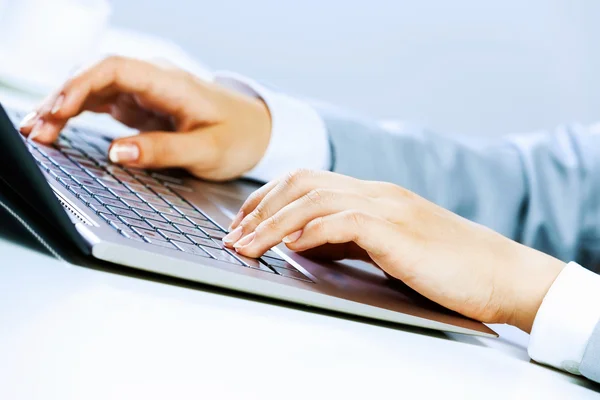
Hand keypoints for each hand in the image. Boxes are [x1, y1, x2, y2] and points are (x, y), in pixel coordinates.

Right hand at [18, 56, 271, 180]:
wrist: (257, 131)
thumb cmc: (238, 137)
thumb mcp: (208, 150)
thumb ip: (165, 150)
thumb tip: (118, 153)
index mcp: (170, 83)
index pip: (115, 70)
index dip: (80, 86)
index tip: (57, 111)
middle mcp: (153, 81)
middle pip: (95, 77)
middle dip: (61, 99)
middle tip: (37, 132)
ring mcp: (145, 92)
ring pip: (93, 89)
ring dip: (63, 107)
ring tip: (38, 133)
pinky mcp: (141, 107)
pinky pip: (102, 103)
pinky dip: (77, 114)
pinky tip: (58, 128)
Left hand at [223, 169, 565, 332]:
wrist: (501, 274)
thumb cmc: (445, 266)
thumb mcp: (385, 247)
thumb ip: (346, 240)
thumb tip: (302, 244)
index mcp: (372, 194)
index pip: (306, 182)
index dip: (267, 201)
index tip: (242, 225)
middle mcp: (376, 193)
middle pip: (302, 182)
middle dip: (259, 208)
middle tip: (233, 236)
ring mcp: (389, 208)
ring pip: (315, 199)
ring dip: (273, 224)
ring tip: (247, 247)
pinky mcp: (400, 232)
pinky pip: (346, 221)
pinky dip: (314, 231)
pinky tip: (294, 247)